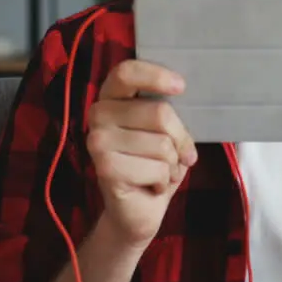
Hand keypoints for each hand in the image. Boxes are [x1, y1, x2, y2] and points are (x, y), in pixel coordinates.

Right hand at [86, 60, 197, 247]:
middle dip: (180, 139)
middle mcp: (98, 114)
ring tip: (161, 171)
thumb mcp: (167, 131)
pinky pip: (157, 168)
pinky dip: (165, 180)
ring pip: (162, 144)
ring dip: (172, 164)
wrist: (138, 210)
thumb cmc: (155, 163)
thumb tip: (184, 91)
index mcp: (112, 96)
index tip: (181, 86)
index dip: (155, 76)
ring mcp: (97, 142)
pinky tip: (152, 185)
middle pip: (159, 113)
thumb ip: (168, 111)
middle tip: (179, 155)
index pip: (126, 72)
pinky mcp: (104, 168)